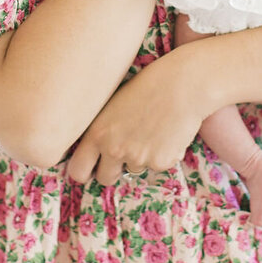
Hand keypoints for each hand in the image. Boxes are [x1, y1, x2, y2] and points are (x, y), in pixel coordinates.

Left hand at [65, 49, 201, 185]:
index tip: (91, 168)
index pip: (77, 169)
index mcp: (97, 132)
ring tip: (154, 128)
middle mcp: (114, 149)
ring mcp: (137, 158)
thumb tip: (99, 147)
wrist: (184, 83)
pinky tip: (169, 132)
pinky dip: (163, 154)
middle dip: (113, 170)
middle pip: (105, 178)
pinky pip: (158, 165)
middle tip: (125, 152)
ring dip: (142, 156)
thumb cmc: (149, 85)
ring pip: (135, 168)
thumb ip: (104, 128)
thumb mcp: (115, 104)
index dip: (84, 171)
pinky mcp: (161, 163)